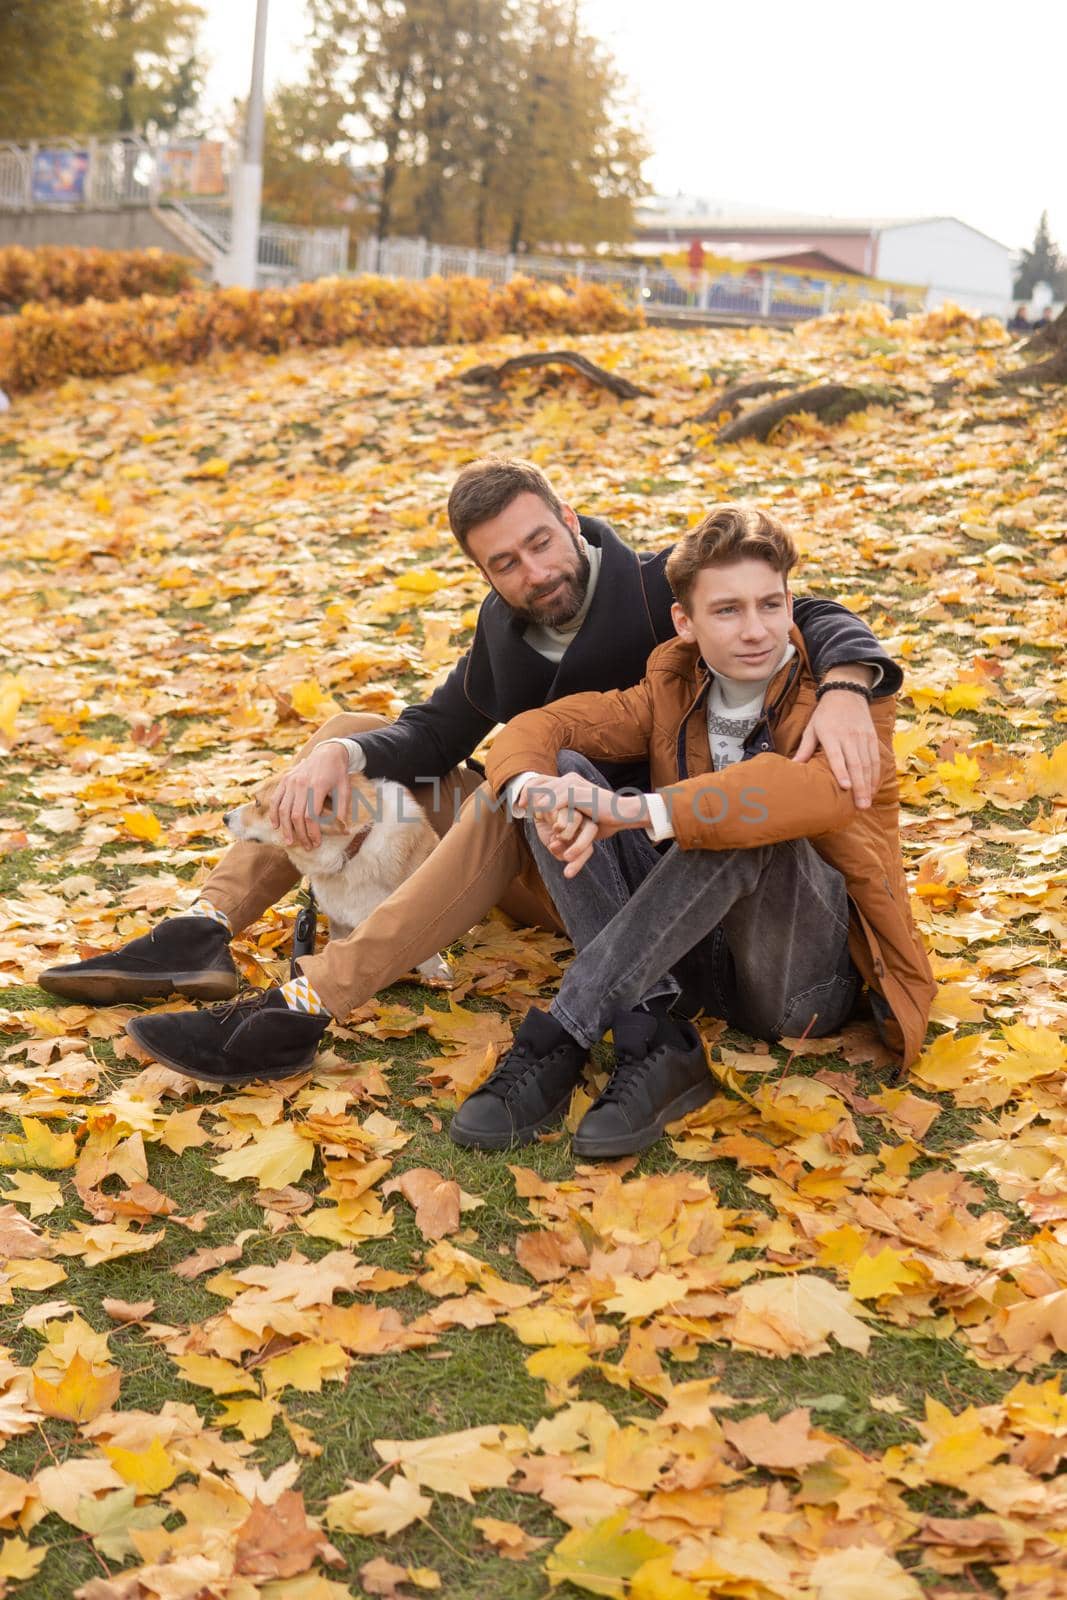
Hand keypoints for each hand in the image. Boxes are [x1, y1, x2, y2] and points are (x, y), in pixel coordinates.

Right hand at [269, 741, 350, 846]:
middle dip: (300, 834)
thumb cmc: (338, 773)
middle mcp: (301, 784)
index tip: (316, 843)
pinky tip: (276, 825)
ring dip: (285, 828)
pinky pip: (275, 799)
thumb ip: (343, 810)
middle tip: (306, 846)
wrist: (328, 752)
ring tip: (289, 841)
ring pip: (283, 809)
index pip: (311, 816)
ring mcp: (291, 781)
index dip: (312, 832)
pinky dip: (273, 813)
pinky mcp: (284, 780)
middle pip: (296, 816)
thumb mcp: (345, 789)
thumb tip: (344, 830)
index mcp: (318, 786)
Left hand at [514, 775, 647, 877]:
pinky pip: (553, 803)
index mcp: (569, 780)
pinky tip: (547, 823)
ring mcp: (573, 784)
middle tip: (520, 808)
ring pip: (544, 794)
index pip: (541, 779)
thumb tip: (551, 822)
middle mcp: (569, 778)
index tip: (521, 804)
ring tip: (535, 819)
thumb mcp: (580, 814)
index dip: (528, 790)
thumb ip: (565, 813)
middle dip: (527, 795)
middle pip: (538, 783)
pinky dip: (548, 813)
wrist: (622, 814)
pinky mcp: (576, 793)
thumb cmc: (603, 818)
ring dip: (538, 808)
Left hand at [793, 690, 879, 807]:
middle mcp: (849, 737)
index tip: (845, 787)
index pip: (837, 756)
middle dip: (859, 787)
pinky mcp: (872, 738)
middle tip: (860, 806)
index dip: (842, 771)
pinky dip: (876, 775)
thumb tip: (793, 766)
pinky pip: (876, 759)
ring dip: (869, 785)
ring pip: (868, 764)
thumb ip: (805, 748)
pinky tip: (873, 789)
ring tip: (867, 803)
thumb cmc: (825, 714)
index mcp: (831, 735)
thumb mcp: (812, 728)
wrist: (846, 692)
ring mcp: (863, 738)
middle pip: (856, 764)